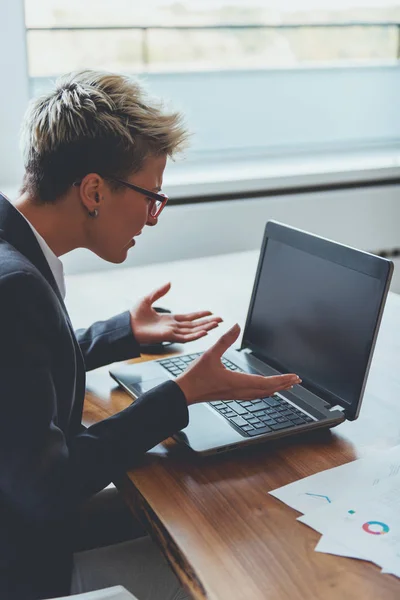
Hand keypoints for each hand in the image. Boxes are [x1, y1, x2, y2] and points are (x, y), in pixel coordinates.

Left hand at [130, 282, 222, 345]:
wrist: (126, 326)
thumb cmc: (134, 315)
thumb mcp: (147, 299)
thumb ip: (159, 292)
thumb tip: (169, 283)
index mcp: (169, 319)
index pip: (188, 318)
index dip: (199, 315)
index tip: (210, 312)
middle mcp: (173, 327)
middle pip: (194, 325)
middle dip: (207, 322)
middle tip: (220, 320)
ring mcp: (172, 333)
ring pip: (193, 331)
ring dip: (205, 328)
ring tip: (216, 325)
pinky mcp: (169, 337)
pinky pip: (185, 338)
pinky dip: (196, 335)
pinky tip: (205, 332)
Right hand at [176, 324, 300, 404]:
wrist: (183, 393)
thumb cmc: (195, 376)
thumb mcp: (210, 354)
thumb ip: (225, 339)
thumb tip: (236, 325)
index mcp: (237, 381)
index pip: (266, 382)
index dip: (282, 379)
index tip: (293, 377)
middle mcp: (239, 391)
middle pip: (268, 390)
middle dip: (284, 385)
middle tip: (296, 381)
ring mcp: (236, 395)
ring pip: (261, 394)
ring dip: (275, 389)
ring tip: (285, 385)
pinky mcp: (231, 395)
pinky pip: (253, 396)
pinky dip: (264, 392)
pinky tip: (265, 391)